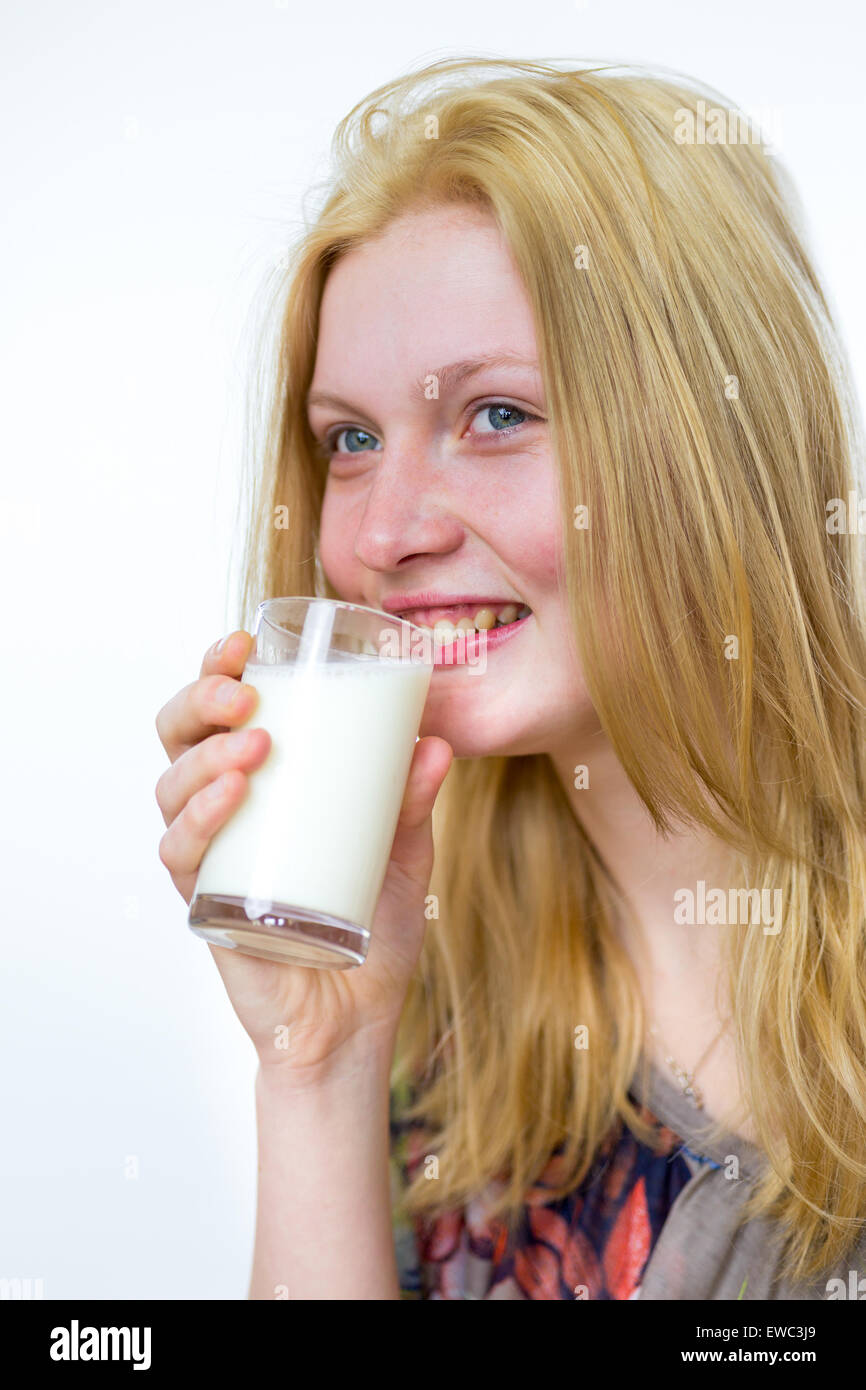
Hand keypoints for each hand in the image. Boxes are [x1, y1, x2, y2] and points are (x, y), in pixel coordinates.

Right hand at [155, 629, 452, 1084]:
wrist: (356, 1021)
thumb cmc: (371, 929)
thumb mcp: (402, 853)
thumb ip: (412, 801)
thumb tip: (437, 744)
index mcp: (262, 786)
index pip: (221, 712)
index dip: (218, 669)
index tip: (245, 642)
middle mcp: (222, 813)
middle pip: (179, 737)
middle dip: (200, 700)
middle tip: (243, 690)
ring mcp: (208, 857)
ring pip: (170, 787)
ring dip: (206, 755)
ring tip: (257, 742)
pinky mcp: (203, 903)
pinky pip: (180, 852)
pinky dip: (199, 817)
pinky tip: (232, 794)